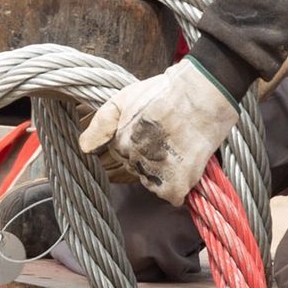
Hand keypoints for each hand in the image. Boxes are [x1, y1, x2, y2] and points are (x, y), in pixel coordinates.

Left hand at [78, 58, 239, 205]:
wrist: (203, 94)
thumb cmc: (164, 92)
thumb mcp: (125, 98)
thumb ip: (101, 123)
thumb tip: (84, 147)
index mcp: (120, 141)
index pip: (120, 155)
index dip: (137, 144)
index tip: (151, 133)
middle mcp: (134, 160)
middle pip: (136, 168)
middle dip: (148, 158)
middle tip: (167, 139)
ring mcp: (154, 174)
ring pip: (152, 183)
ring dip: (162, 173)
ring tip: (177, 149)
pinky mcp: (176, 184)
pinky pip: (171, 195)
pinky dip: (177, 186)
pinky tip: (184, 165)